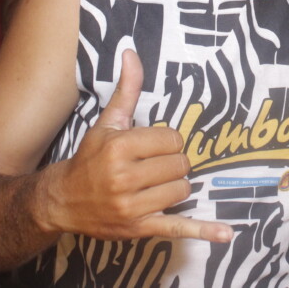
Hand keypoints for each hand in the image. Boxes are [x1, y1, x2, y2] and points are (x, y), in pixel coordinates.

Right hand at [43, 50, 232, 242]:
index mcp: (119, 147)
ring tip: (153, 185)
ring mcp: (132, 206)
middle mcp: (124, 177)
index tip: (152, 146)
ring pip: (182, 190)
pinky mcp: (138, 228)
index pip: (172, 139)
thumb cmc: (90, 158)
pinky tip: (226, 234)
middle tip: (152, 166)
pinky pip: (177, 228)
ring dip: (175, 187)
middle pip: (180, 164)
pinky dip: (202, 231)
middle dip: (171, 164)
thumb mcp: (108, 122)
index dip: (167, 141)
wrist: (62, 201)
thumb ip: (127, 90)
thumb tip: (131, 53)